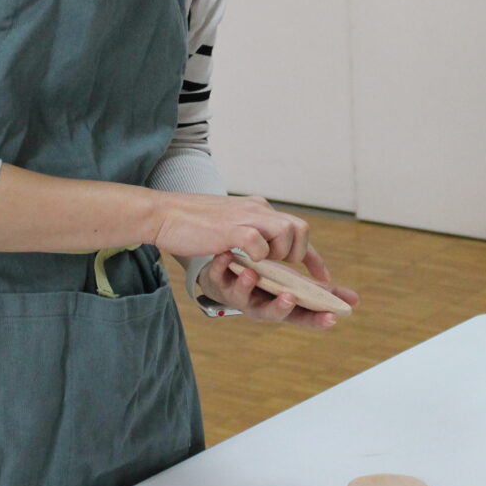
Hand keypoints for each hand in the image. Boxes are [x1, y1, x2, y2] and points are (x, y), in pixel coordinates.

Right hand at [150, 192, 311, 266]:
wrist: (163, 213)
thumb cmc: (191, 224)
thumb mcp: (229, 223)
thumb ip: (248, 231)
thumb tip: (261, 248)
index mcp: (258, 208)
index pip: (297, 228)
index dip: (312, 256)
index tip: (322, 277)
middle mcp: (257, 209)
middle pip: (300, 228)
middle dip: (298, 254)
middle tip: (279, 268)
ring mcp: (246, 217)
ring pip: (287, 232)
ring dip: (279, 254)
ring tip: (259, 264)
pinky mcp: (232, 230)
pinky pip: (260, 244)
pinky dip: (258, 257)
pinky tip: (244, 262)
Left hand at [198, 245, 358, 329]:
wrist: (225, 276)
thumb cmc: (267, 282)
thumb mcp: (296, 286)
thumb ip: (322, 293)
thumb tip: (354, 300)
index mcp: (279, 306)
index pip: (301, 318)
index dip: (316, 320)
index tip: (332, 317)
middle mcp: (259, 305)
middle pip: (269, 313)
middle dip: (279, 307)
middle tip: (290, 296)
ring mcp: (237, 295)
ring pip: (239, 296)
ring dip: (246, 286)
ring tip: (251, 274)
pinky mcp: (218, 281)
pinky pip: (216, 276)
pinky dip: (220, 266)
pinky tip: (226, 254)